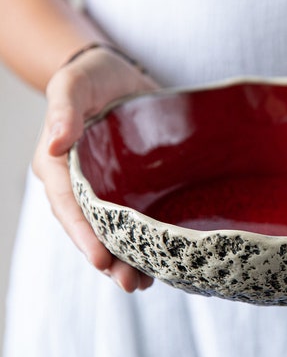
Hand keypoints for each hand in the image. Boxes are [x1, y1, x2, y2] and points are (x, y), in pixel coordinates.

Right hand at [32, 46, 158, 291]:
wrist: (118, 72)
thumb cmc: (91, 76)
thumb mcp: (73, 85)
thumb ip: (64, 111)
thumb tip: (53, 145)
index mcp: (59, 166)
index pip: (68, 206)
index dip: (84, 234)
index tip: (101, 258)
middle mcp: (82, 183)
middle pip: (92, 227)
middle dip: (109, 258)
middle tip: (129, 283)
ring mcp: (110, 186)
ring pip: (115, 228)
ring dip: (128, 257)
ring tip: (145, 282)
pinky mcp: (133, 183)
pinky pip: (137, 215)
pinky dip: (146, 237)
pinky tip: (162, 257)